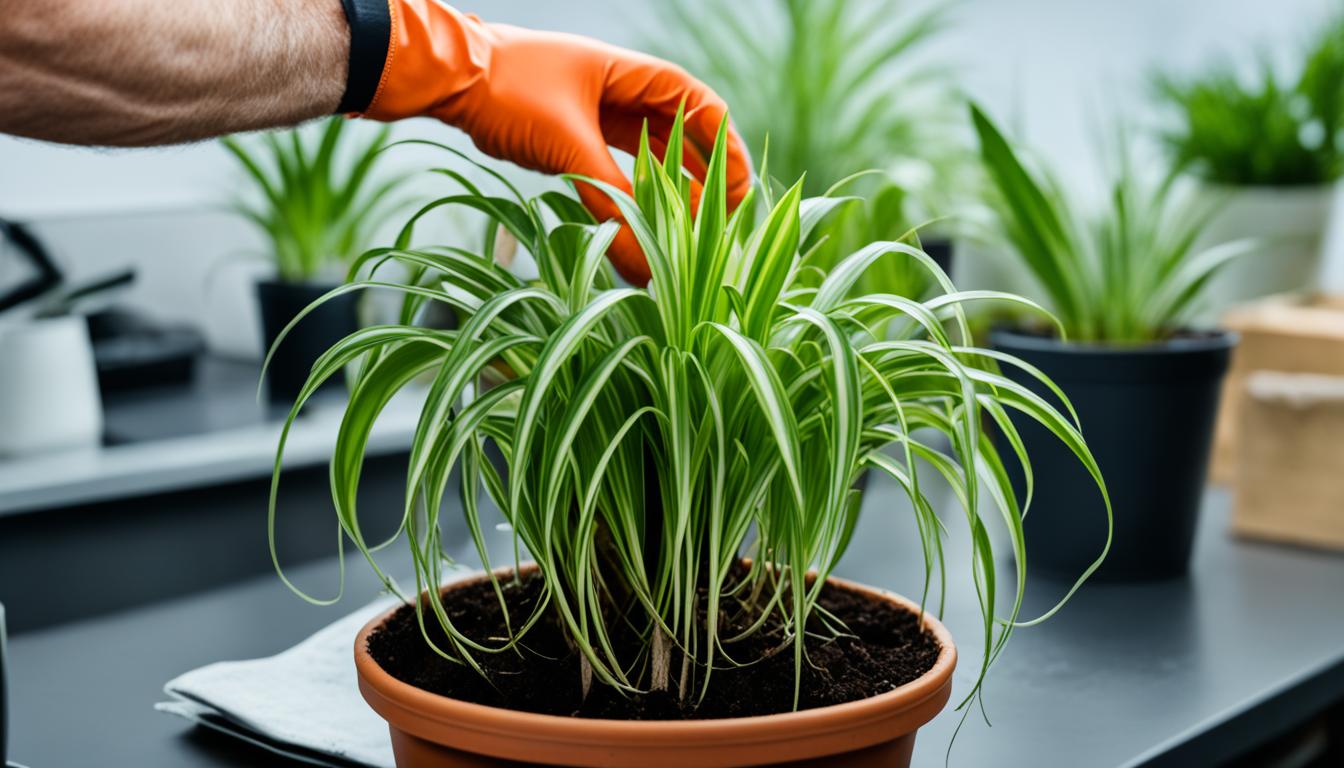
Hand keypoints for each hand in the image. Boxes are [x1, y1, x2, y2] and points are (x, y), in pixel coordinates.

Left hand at [362, 1, 752, 285]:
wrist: (447, 79)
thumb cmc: (509, 93)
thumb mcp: (568, 148)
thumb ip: (611, 205)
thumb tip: (645, 264)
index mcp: (632, 73)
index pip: (701, 107)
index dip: (727, 150)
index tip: (741, 193)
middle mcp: (622, 91)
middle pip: (682, 138)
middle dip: (704, 182)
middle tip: (722, 227)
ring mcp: (598, 115)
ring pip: (650, 159)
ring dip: (669, 196)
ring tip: (689, 239)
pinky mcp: (575, 138)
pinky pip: (617, 172)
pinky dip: (632, 201)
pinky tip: (641, 234)